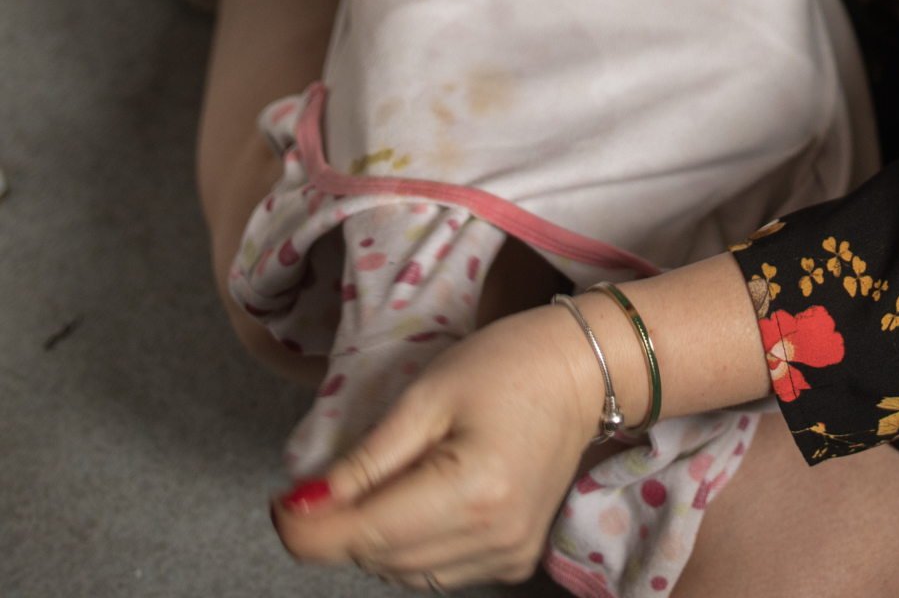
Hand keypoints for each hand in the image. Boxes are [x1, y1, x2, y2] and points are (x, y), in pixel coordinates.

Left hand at [271, 304, 598, 586]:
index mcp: (471, 492)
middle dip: (337, 527)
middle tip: (321, 484)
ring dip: (373, 537)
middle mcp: (492, 539)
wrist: (584, 371)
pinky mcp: (514, 560)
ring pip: (402, 572)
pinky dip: (409, 544)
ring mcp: (508, 556)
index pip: (364, 535)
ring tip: (381, 480)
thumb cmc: (508, 363)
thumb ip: (368, 458)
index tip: (278, 504)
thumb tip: (305, 502)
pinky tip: (418, 498)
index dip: (307, 529)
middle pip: (378, 558)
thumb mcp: (429, 393)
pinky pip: (435, 571)